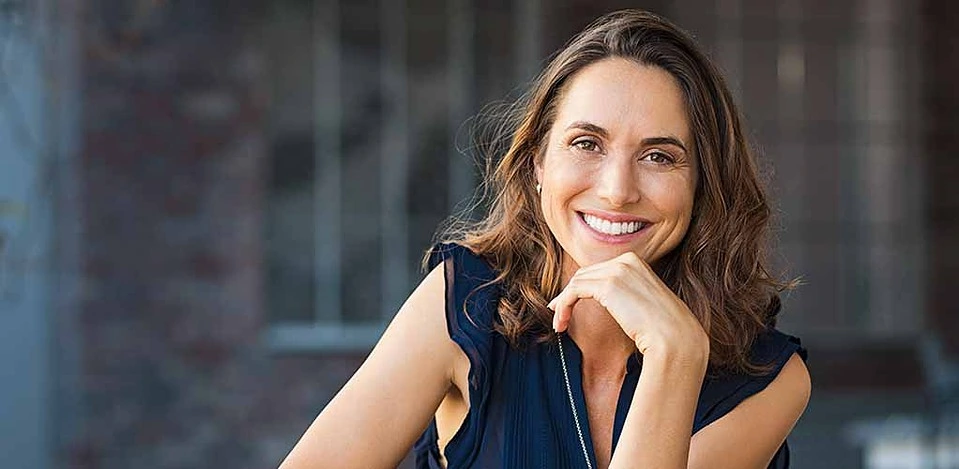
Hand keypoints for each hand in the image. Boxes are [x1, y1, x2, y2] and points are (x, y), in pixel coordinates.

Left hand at [547, 251, 707, 358]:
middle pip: (585, 274)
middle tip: (559, 315)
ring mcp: (617, 270)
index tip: (568, 305)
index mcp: (636, 261)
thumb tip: (608, 300)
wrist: (675, 339)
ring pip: (576, 283)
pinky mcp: (608, 285)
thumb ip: (626, 295)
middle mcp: (626, 260)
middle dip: (568, 294)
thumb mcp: (643, 303)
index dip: (580, 287)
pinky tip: (561, 322)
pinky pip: (574, 292)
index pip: (598, 270)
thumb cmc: (663, 329)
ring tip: (559, 324)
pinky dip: (563, 305)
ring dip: (563, 304)